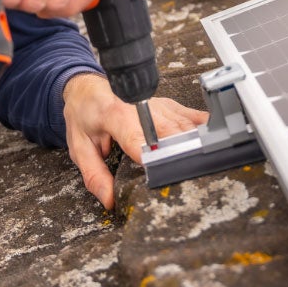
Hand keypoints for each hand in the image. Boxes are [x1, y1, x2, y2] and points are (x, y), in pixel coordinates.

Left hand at [62, 73, 207, 209]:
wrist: (88, 87)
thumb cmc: (84, 114)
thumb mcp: (80, 147)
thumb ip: (94, 175)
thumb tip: (109, 199)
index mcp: (116, 114)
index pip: (138, 138)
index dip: (151, 158)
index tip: (160, 175)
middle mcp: (142, 106)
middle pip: (170, 133)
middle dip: (179, 157)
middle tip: (185, 181)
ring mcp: (159, 105)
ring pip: (185, 127)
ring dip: (192, 148)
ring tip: (199, 169)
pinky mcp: (170, 104)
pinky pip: (192, 117)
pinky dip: (202, 132)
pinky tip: (208, 146)